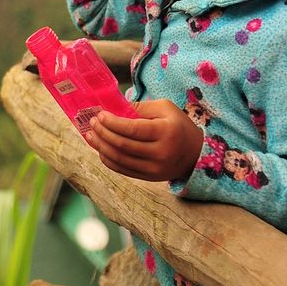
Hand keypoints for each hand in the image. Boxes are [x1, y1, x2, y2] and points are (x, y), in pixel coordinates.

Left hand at [85, 98, 203, 181]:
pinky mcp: (149, 178)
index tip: (100, 115)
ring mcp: (155, 169)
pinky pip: (123, 170)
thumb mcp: (165, 108)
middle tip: (92, 122)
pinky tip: (100, 148)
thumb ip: (141, 107)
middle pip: (123, 145)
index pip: (132, 129)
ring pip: (120, 159)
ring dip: (101, 147)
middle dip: (103, 133)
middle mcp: (161, 153)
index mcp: (166, 132)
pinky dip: (108, 159)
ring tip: (90, 135)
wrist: (196, 154)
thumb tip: (114, 108)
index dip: (112, 123)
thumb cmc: (178, 125)